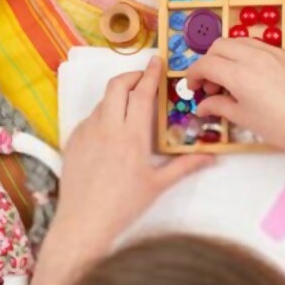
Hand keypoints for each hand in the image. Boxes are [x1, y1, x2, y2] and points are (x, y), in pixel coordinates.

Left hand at [17, 57, 212, 284]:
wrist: (84, 223)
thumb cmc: (123, 206)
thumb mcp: (158, 185)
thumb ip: (185, 166)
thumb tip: (210, 157)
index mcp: (132, 136)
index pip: (142, 93)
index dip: (151, 74)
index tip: (157, 62)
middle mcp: (107, 128)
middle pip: (117, 85)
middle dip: (131, 75)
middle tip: (144, 77)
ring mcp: (87, 133)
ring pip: (103, 101)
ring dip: (118, 96)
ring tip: (131, 107)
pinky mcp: (73, 141)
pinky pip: (90, 118)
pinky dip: (104, 115)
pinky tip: (113, 131)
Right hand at [187, 38, 284, 157]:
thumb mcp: (246, 120)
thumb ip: (220, 107)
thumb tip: (203, 106)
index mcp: (240, 75)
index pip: (205, 64)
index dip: (193, 75)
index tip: (194, 88)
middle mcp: (255, 56)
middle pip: (220, 46)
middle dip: (210, 62)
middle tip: (212, 85)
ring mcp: (276, 52)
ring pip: (241, 42)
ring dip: (230, 56)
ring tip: (233, 80)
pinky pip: (264, 47)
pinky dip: (252, 57)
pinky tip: (258, 79)